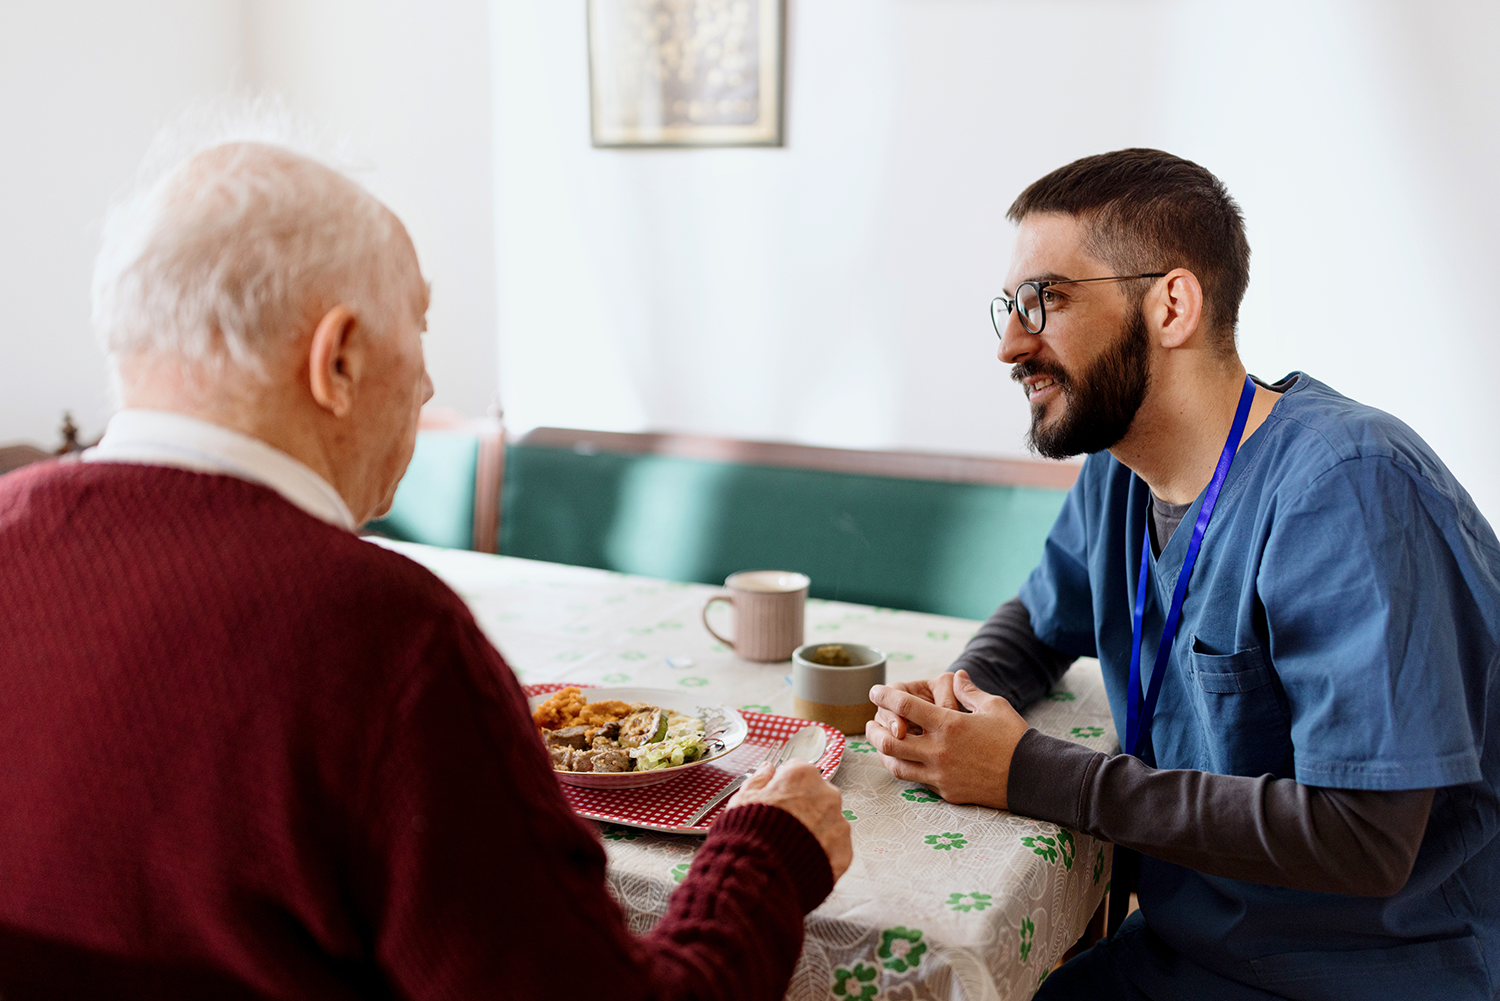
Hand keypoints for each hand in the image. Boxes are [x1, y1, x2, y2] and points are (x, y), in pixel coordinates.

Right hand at [728, 759, 852, 879]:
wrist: (760, 878)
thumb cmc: (750, 837)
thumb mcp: (744, 799)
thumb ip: (759, 779)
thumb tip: (766, 769)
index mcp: (802, 776)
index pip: (798, 771)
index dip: (784, 786)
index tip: (777, 798)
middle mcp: (826, 795)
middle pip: (817, 795)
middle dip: (803, 807)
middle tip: (782, 826)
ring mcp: (838, 823)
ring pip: (828, 821)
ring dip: (814, 829)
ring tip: (790, 847)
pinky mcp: (844, 850)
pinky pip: (835, 846)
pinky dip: (822, 852)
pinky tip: (801, 859)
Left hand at [865, 669, 1029, 808]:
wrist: (1033, 778)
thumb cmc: (1015, 738)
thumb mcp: (994, 706)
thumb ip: (969, 691)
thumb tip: (957, 675)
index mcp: (949, 725)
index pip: (905, 706)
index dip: (885, 696)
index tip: (874, 690)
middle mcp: (939, 751)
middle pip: (890, 740)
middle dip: (874, 730)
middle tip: (870, 723)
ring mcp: (940, 774)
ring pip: (897, 766)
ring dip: (883, 753)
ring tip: (880, 744)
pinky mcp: (946, 792)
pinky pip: (917, 780)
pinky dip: (905, 768)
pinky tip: (904, 761)